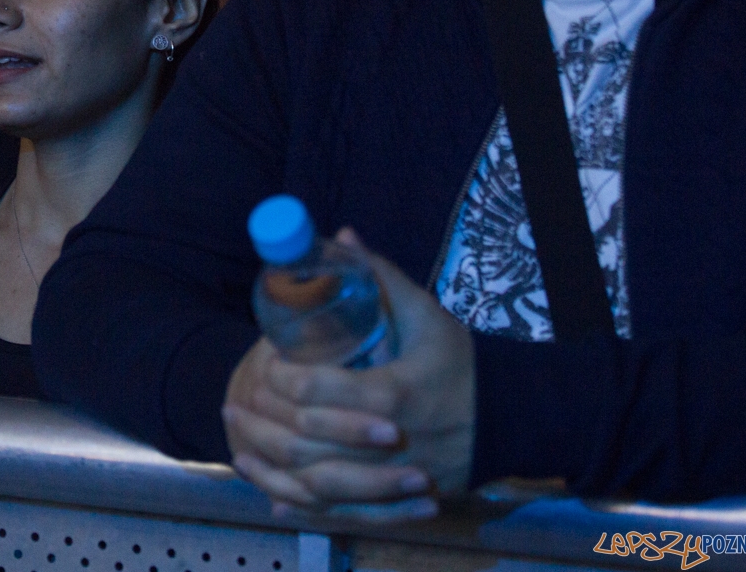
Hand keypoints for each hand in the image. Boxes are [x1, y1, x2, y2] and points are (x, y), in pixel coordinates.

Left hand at [222, 228, 474, 516]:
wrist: (508, 419)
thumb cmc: (459, 361)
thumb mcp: (426, 315)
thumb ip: (379, 276)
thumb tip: (340, 234)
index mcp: (396, 393)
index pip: (324, 391)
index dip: (285, 379)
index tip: (266, 363)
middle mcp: (391, 443)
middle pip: (311, 443)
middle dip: (266, 422)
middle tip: (237, 401)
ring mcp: (391, 478)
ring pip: (317, 484)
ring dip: (271, 464)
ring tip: (238, 441)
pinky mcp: (394, 501)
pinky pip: (337, 511)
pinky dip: (298, 502)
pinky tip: (269, 490)